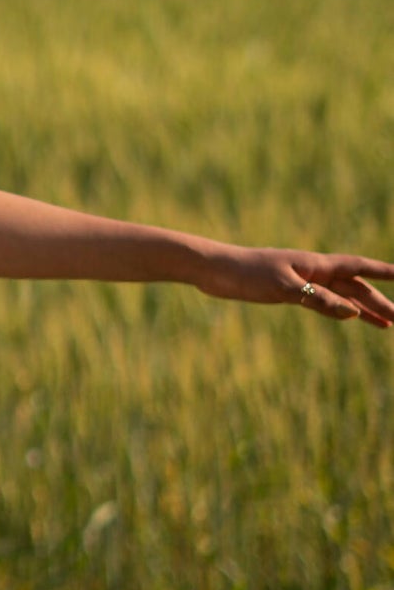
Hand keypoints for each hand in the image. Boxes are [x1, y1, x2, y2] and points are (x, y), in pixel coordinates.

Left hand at [194, 244, 393, 326]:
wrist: (214, 269)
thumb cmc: (246, 273)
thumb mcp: (283, 288)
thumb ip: (317, 300)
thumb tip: (352, 314)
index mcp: (315, 264)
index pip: (357, 268)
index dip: (383, 272)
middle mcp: (313, 271)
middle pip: (354, 287)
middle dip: (379, 302)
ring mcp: (301, 281)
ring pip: (341, 296)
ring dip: (363, 309)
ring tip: (387, 325)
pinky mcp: (287, 291)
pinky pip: (323, 302)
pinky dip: (339, 310)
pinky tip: (350, 318)